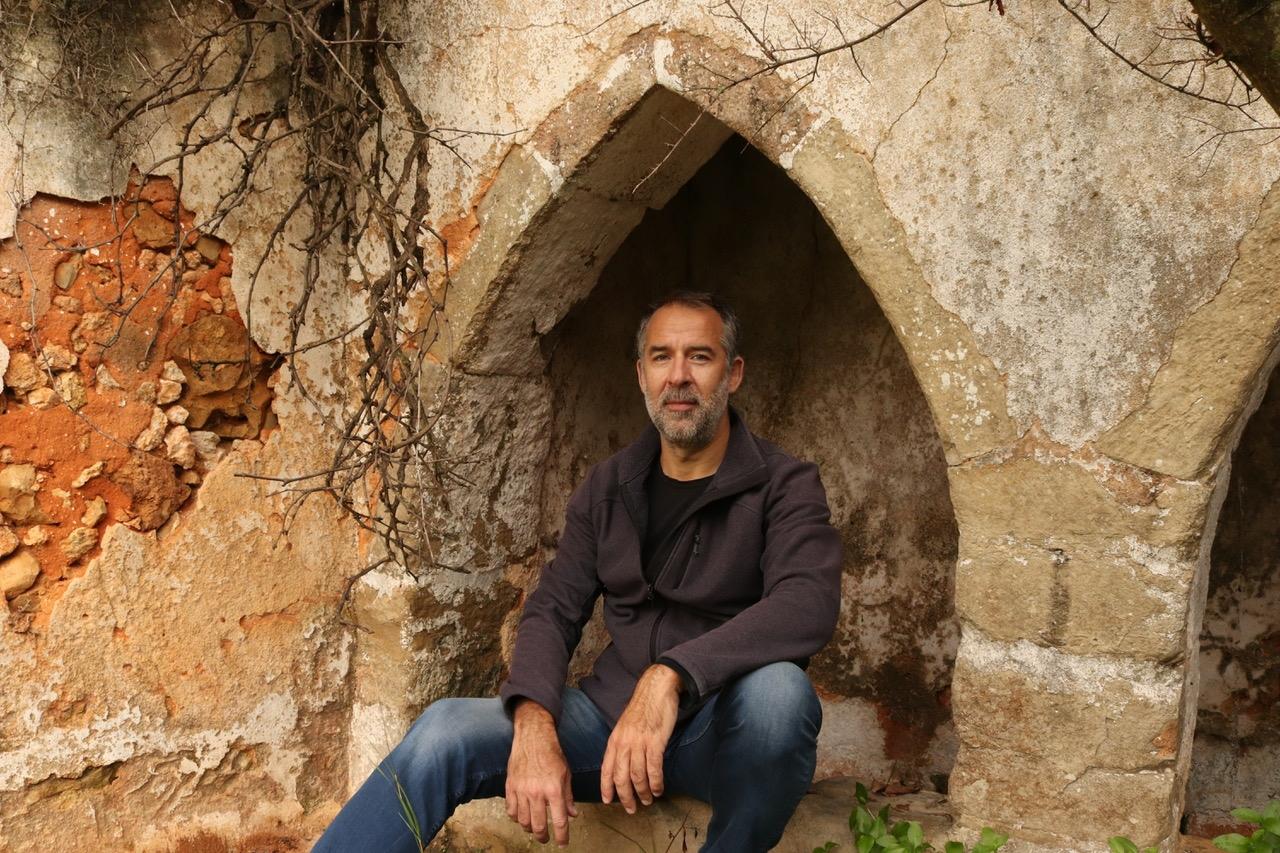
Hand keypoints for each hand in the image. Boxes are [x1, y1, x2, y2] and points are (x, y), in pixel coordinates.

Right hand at [506, 700, 577, 846]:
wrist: (533, 737)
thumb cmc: (552, 753)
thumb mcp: (566, 774)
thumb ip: (568, 796)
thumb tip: (572, 814)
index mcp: (554, 789)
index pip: (559, 820)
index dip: (562, 836)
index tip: (563, 843)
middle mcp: (537, 793)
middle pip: (538, 826)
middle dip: (543, 836)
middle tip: (546, 838)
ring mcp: (521, 790)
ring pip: (523, 821)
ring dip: (529, 828)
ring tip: (534, 828)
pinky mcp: (510, 786)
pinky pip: (511, 810)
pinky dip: (516, 817)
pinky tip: (521, 816)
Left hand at [601, 664, 680, 813]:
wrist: (655, 690)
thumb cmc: (642, 709)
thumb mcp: (624, 727)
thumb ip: (622, 745)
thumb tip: (622, 765)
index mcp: (614, 740)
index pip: (606, 769)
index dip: (606, 788)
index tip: (608, 801)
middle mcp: (624, 743)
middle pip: (621, 777)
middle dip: (625, 797)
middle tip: (631, 809)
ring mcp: (639, 743)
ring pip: (638, 776)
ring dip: (643, 792)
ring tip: (647, 800)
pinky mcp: (655, 742)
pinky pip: (654, 768)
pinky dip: (656, 783)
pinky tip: (659, 789)